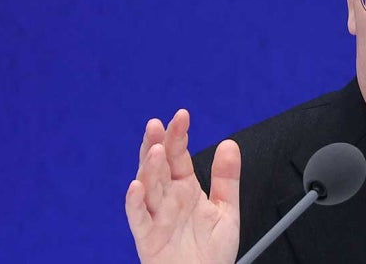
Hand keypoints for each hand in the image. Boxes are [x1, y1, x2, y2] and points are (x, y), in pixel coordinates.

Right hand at [125, 109, 241, 263]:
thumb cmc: (211, 252)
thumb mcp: (226, 209)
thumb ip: (226, 178)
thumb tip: (230, 143)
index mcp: (184, 189)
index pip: (178, 156)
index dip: (178, 136)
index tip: (182, 115)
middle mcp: (168, 199)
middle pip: (158, 167)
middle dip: (157, 144)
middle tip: (156, 124)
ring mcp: (156, 217)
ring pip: (148, 188)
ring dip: (149, 168)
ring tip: (156, 149)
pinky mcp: (149, 238)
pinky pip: (139, 220)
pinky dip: (135, 203)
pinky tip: (136, 187)